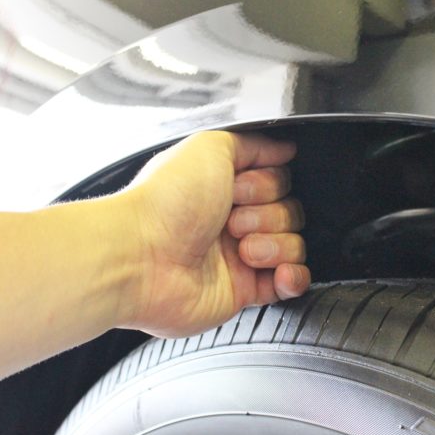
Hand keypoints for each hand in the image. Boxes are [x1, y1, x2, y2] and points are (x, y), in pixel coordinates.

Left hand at [116, 131, 309, 337]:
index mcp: (224, 187)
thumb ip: (253, 143)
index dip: (267, 184)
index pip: (279, 181)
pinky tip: (279, 271)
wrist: (141, 258)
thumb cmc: (165, 203)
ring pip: (293, 246)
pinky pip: (290, 284)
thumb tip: (284, 147)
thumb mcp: (209, 147)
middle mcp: (233, 220)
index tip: (240, 188)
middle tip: (232, 220)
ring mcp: (240, 256)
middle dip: (268, 215)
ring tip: (242, 250)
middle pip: (290, 212)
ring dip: (276, 245)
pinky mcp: (245, 291)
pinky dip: (293, 277)